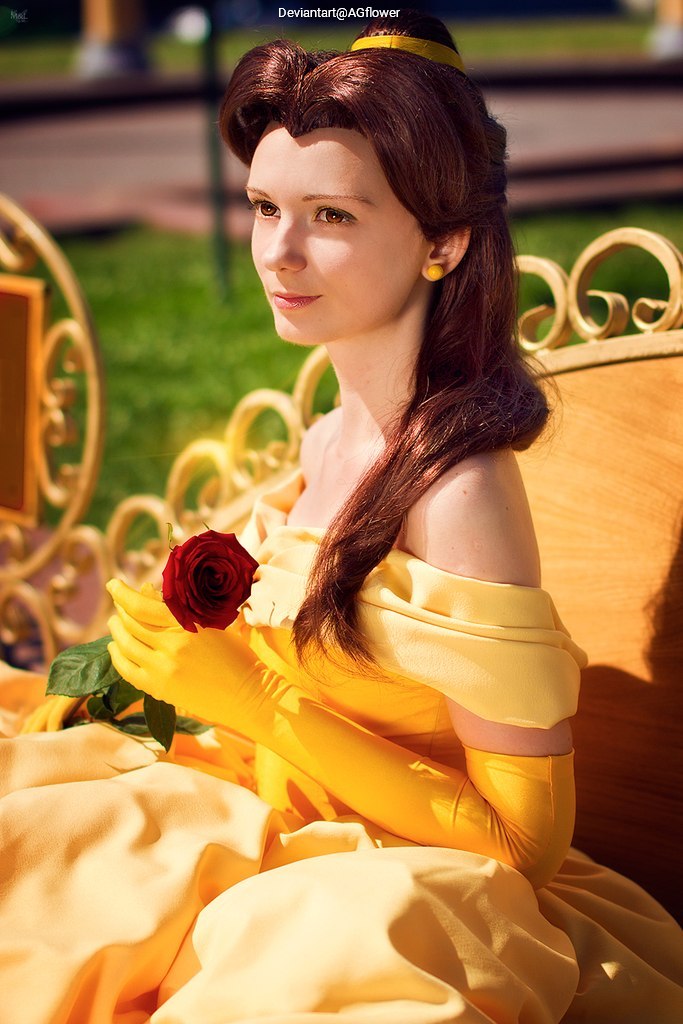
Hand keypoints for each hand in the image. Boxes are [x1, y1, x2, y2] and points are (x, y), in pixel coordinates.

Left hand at [106, 579, 273, 735]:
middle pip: (130, 623)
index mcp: (187, 624)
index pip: (142, 605)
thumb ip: (179, 609)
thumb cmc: (234, 654)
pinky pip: (126, 669)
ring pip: (125, 644)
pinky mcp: (159, 689)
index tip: (114, 585)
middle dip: (120, 611)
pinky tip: (115, 646)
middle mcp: (172, 646)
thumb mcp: (211, 624)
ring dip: (116, 630)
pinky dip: (117, 655)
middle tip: (118, 604)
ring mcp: (163, 669)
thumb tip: (146, 592)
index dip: (122, 593)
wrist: (247, 693)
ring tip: (115, 623)